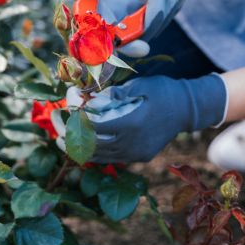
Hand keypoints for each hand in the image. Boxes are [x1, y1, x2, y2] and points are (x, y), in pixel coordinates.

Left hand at [64, 74, 227, 162]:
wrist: (187, 109)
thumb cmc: (162, 91)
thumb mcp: (138, 85)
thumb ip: (114, 94)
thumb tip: (90, 100)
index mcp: (131, 123)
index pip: (95, 126)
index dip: (78, 118)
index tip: (68, 109)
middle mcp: (132, 143)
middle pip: (93, 145)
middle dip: (72, 137)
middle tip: (57, 130)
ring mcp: (136, 153)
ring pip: (101, 156)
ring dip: (80, 149)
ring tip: (64, 140)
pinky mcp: (139, 157)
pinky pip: (112, 158)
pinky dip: (96, 153)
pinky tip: (84, 145)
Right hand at [67, 0, 188, 57]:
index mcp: (99, 32)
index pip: (113, 48)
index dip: (128, 50)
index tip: (142, 48)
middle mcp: (120, 37)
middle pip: (142, 36)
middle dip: (155, 18)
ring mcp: (137, 31)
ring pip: (158, 26)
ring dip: (168, 6)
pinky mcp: (151, 23)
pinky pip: (166, 17)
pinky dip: (176, 2)